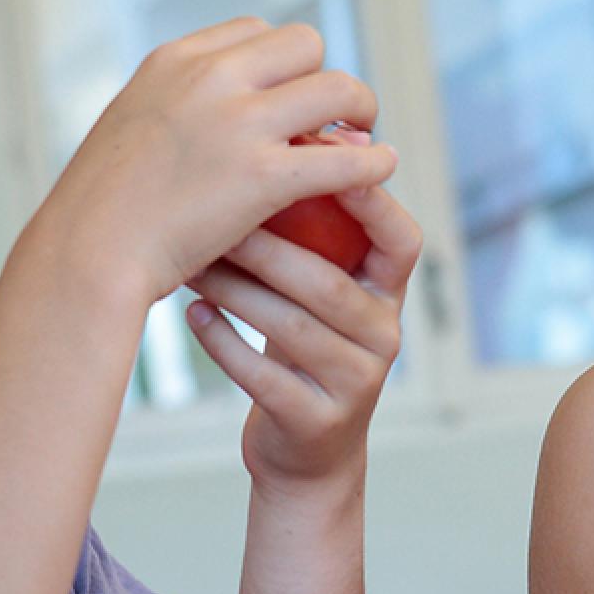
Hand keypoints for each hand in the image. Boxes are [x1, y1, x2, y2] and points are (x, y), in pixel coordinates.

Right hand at [39, 20, 394, 307]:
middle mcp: (210, 77)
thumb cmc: (99, 209)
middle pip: (304, 44)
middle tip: (335, 117)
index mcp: (175, 61)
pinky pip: (344, 157)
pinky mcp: (264, 176)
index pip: (253, 31)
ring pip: (338, 88)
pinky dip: (372, 163)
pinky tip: (381, 172)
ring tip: (365, 139)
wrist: (86, 252)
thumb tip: (211, 121)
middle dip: (324, 77)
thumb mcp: (127, 129)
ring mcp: (240, 123)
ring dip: (360, 111)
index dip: (281, 64)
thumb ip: (171, 111)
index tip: (288, 96)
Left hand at [183, 165, 420, 490]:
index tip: (324, 160)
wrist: (306, 451)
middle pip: (326, 284)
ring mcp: (354, 384)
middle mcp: (383, 337)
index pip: (400, 241)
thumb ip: (315, 235)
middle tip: (213, 215)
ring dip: (235, 291)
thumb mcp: (322, 291)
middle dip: (267, 247)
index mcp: (389, 294)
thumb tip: (273, 142)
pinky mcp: (316, 422)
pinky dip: (222, 342)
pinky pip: (263, 375)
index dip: (370, 203)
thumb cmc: (303, 345)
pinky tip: (194, 313)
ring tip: (193, 263)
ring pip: (291, 328)